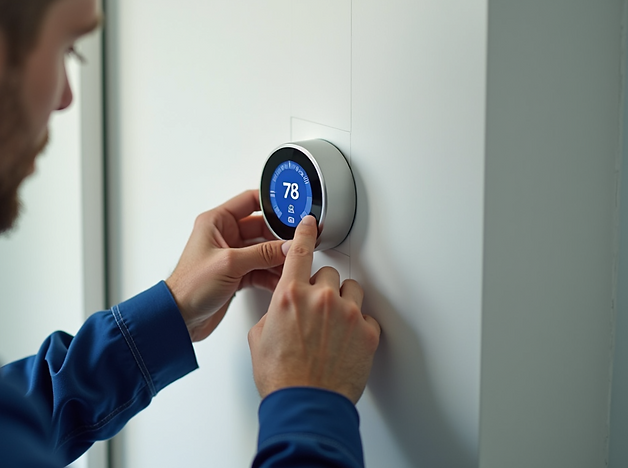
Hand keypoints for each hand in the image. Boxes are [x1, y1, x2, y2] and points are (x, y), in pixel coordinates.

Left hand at [166, 190, 286, 341]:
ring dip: (278, 257)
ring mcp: (231, 256)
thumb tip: (287, 246)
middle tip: (298, 242)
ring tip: (293, 263)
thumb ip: (262, 253)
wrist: (180, 318)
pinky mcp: (236, 274)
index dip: (271, 203)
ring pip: (263, 250)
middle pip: (261, 227)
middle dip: (280, 236)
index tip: (292, 208)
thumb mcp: (229, 264)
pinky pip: (261, 268)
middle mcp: (224, 236)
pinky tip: (282, 279)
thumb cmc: (189, 287)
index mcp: (216, 222)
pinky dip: (272, 274)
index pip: (249, 201)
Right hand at [247, 216, 380, 403]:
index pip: (300, 251)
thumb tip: (280, 312)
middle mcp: (320, 299)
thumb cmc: (281, 378)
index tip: (310, 222)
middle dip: (322, 289)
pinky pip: (367, 318)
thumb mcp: (259, 338)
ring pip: (351, 291)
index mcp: (290, 295)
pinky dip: (358, 328)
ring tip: (333, 328)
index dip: (305, 233)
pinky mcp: (368, 333)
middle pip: (328, 274)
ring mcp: (348, 314)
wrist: (306, 406)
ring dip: (343, 303)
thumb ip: (273, 314)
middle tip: (316, 313)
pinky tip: (345, 344)